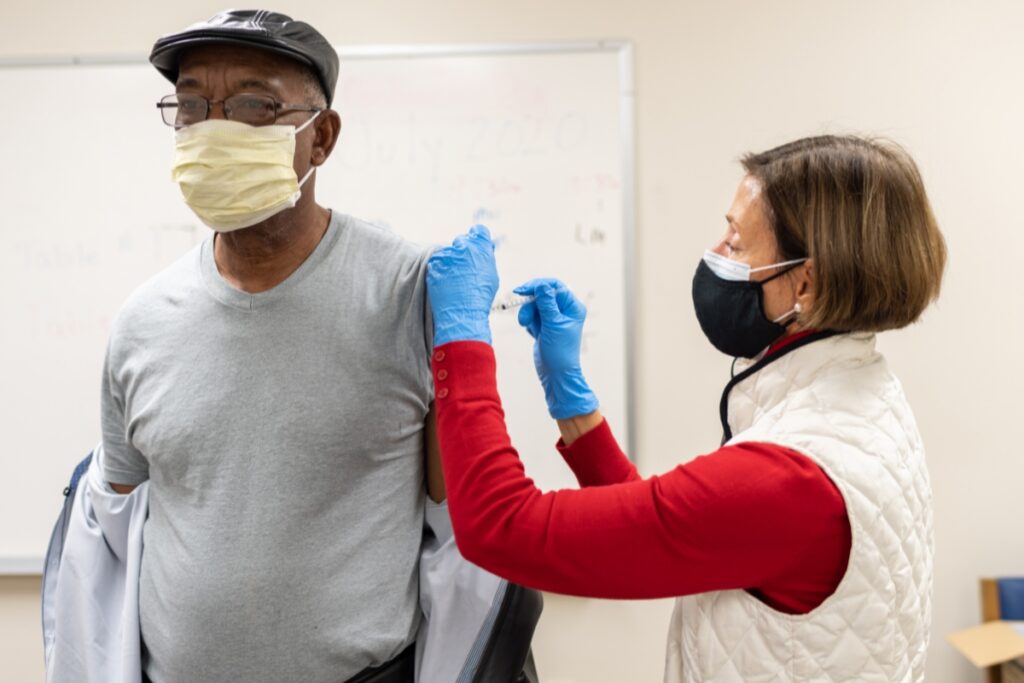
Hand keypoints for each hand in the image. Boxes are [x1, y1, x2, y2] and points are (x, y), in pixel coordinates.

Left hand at [427, 225, 498, 345]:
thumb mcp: (491, 274)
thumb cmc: (480, 296)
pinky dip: (440, 270)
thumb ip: (486, 257)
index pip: (479, 231)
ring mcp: (445, 255)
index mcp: (479, 246)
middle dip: (463, 251)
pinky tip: (447, 283)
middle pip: (461, 241)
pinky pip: (437, 263)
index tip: (476, 246)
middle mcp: (462, 247)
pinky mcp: (433, 265)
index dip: (478, 238)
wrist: (461, 313)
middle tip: (465, 269)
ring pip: (448, 253)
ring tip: (455, 280)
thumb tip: (485, 249)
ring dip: (450, 262)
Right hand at [515, 278, 598, 418]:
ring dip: (528, 314)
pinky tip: (534, 334)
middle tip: (522, 317)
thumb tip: (541, 285)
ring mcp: (553, 318)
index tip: (522, 290)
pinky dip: (529, 323)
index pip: (554, 287)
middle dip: (530, 304)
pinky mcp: (544, 326)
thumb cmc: (560, 351)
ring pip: (534, 305)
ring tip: (525, 326)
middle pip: (542, 295)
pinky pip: (532, 316)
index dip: (538, 286)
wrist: (556, 375)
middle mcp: (564, 310)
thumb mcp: (553, 324)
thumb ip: (546, 303)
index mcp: (572, 307)